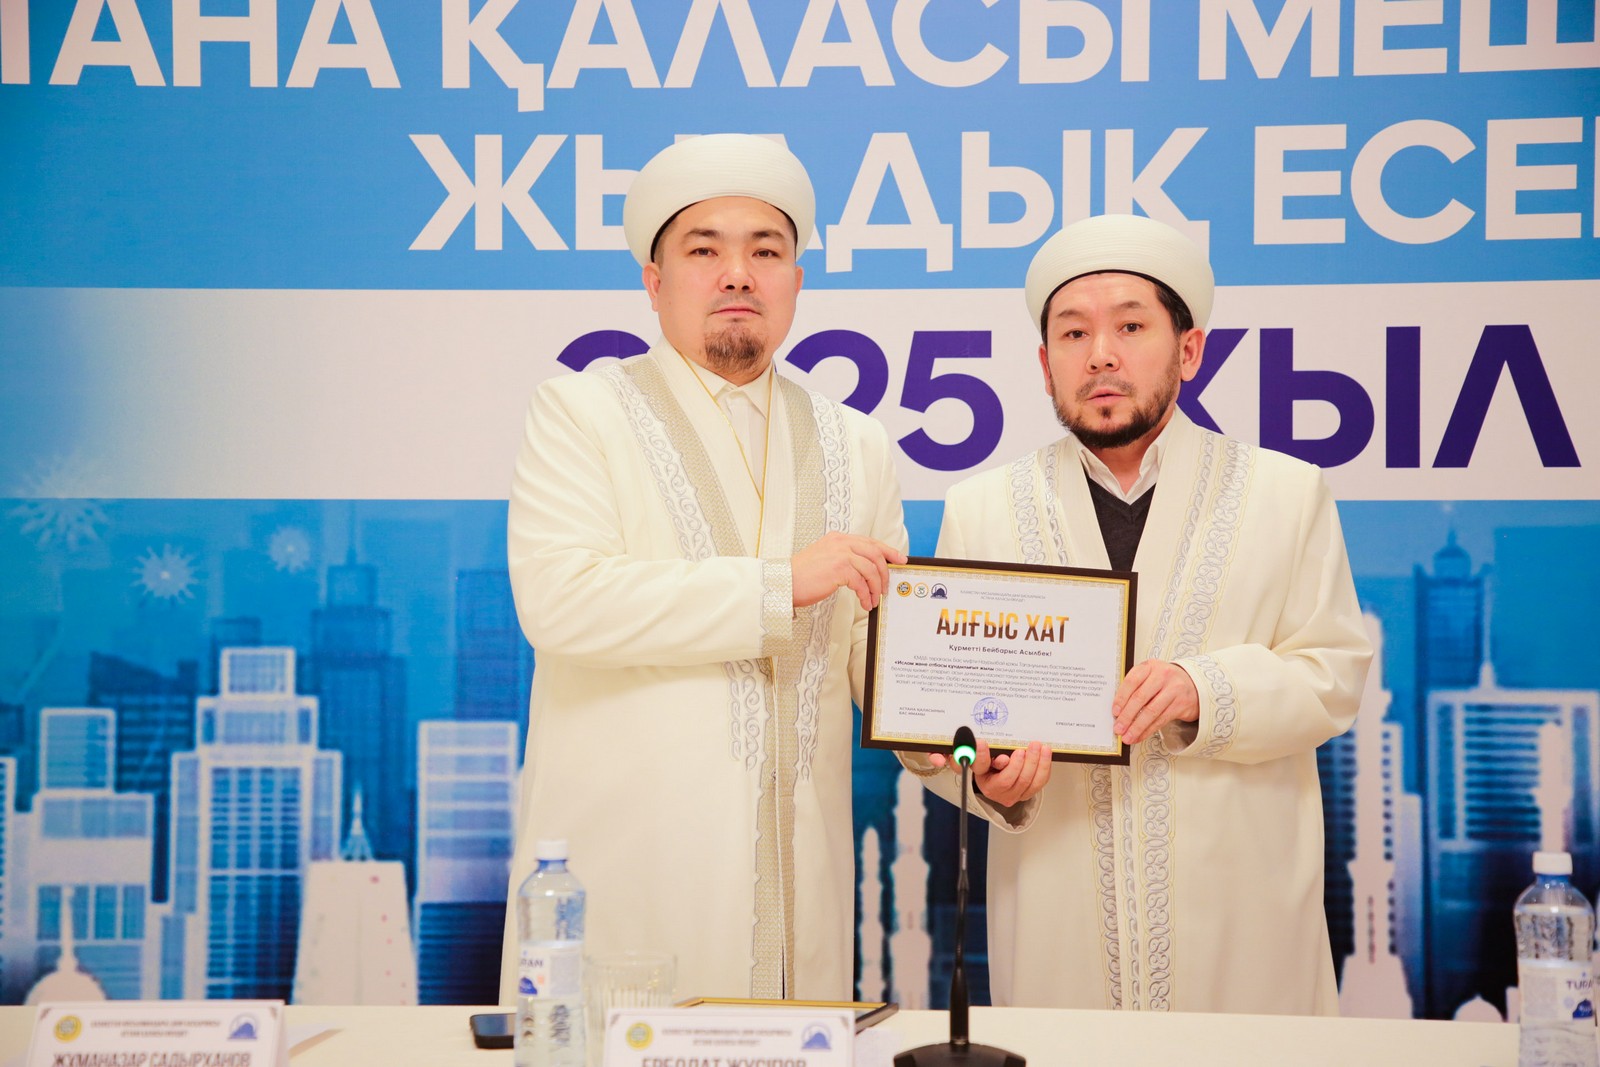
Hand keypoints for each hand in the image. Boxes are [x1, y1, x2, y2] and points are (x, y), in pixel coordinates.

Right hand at [790, 533, 906, 610]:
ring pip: (871, 568)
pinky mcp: (839, 568)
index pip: (870, 542)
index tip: (900, 559)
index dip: (888, 551)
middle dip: (885, 571)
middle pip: (875, 553)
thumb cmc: (802, 576)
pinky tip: (864, 602)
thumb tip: (867, 571)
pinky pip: (862, 582)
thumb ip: (845, 558)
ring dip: (876, 587)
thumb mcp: (825, 559)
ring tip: (874, 599)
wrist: (785, 583)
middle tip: (887, 586)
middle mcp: (841, 542)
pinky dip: (866, 594)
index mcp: (838, 538)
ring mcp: (840, 554)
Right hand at [930, 739, 1052, 806]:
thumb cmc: (981, 759)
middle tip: (1020, 749)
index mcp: (977, 774)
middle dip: (1016, 764)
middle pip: (1006, 779)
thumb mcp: (963, 754)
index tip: (983, 742)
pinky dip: (1043, 767)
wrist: (994, 775)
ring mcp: (1011, 792)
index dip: (980, 756)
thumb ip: (951, 750)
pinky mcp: (1025, 792)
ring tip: (1036, 746)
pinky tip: (1045, 752)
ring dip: (1033, 763)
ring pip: (1025, 781)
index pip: (977, 767)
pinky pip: (1038, 782)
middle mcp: (993, 787)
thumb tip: (935, 757)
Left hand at [1112, 659, 1198, 744]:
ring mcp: (1174, 689)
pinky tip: (1140, 736)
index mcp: (1150, 666)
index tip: (1114, 712)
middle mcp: (1162, 675)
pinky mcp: (1181, 704)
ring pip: (1151, 711)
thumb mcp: (1150, 676)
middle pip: (1140, 698)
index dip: (1121, 698)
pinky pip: (1161, 720)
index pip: (1132, 681)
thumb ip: (1136, 687)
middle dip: (1127, 716)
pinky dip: (1148, 730)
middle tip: (1118, 728)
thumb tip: (1118, 711)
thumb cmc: (1165, 682)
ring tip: (1128, 737)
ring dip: (1137, 727)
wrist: (1194, 685)